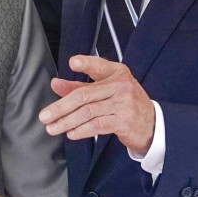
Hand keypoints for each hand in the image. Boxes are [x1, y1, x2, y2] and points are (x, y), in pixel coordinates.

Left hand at [39, 54, 155, 154]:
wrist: (152, 123)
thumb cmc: (125, 103)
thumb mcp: (106, 90)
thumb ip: (80, 86)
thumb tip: (55, 84)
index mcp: (116, 73)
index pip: (99, 65)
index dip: (86, 63)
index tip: (72, 62)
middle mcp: (121, 86)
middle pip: (85, 95)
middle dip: (61, 106)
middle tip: (45, 115)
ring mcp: (123, 104)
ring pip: (88, 112)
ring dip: (67, 122)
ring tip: (52, 128)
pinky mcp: (124, 121)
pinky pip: (98, 125)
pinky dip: (82, 130)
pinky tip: (70, 133)